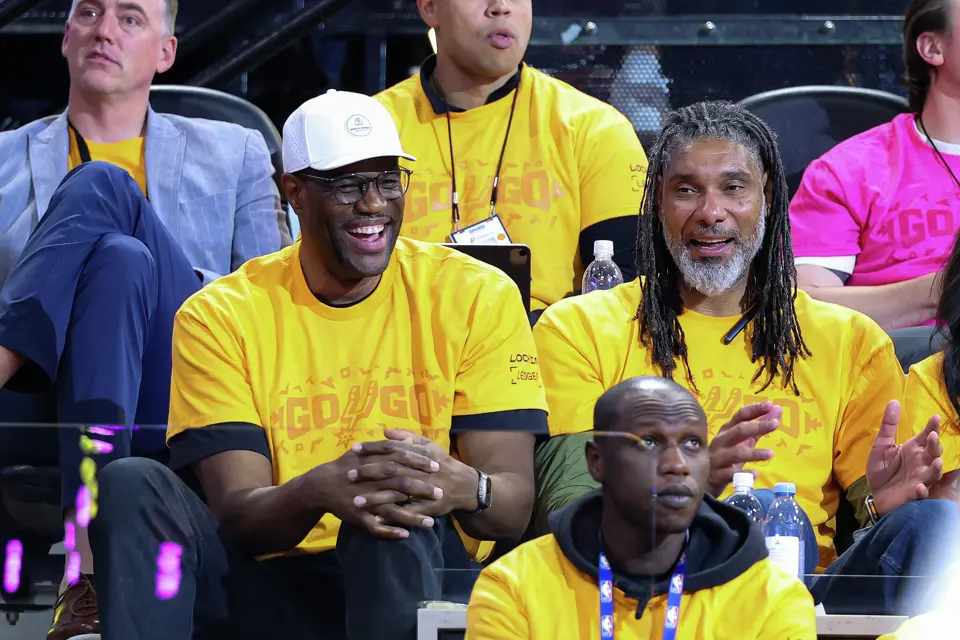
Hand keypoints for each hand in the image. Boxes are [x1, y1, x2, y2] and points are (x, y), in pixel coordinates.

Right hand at [307, 444, 442, 539]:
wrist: (320, 485)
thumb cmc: (346, 465)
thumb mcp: (364, 451)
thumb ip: (387, 446)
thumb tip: (409, 439)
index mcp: (373, 463)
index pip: (400, 459)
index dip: (419, 463)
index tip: (437, 467)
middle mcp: (371, 482)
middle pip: (400, 484)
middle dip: (421, 489)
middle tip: (440, 493)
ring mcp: (365, 501)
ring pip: (391, 510)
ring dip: (412, 517)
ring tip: (431, 523)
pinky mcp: (358, 517)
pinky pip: (376, 527)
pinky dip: (390, 532)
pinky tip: (406, 535)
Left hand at [352, 429, 478, 526]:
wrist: (464, 485)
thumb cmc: (442, 463)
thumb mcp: (428, 445)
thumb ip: (407, 438)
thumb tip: (385, 431)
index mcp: (418, 454)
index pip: (391, 448)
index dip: (372, 449)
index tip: (353, 450)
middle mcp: (419, 471)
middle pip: (390, 470)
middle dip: (368, 473)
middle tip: (348, 475)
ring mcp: (422, 490)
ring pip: (396, 493)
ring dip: (375, 498)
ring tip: (355, 501)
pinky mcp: (425, 508)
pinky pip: (406, 514)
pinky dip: (391, 517)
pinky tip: (375, 520)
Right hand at [708, 402, 780, 496]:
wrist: (702, 482)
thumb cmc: (724, 458)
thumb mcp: (741, 443)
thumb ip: (758, 429)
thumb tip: (776, 410)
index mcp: (726, 431)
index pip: (740, 416)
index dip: (754, 409)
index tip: (770, 404)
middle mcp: (721, 442)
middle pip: (738, 431)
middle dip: (757, 426)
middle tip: (775, 423)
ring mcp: (717, 459)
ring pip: (736, 453)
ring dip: (754, 452)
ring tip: (770, 453)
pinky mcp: (717, 476)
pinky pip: (731, 474)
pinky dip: (744, 474)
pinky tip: (756, 474)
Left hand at [867, 400, 942, 515]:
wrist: (876, 492)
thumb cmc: (882, 468)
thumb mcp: (881, 445)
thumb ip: (888, 426)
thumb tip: (894, 402)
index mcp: (914, 449)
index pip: (926, 436)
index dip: (932, 427)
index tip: (935, 417)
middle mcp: (921, 462)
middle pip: (934, 453)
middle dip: (936, 445)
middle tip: (933, 437)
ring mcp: (920, 478)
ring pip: (933, 473)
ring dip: (936, 468)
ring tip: (937, 462)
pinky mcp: (913, 493)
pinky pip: (921, 492)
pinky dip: (921, 490)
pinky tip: (920, 487)